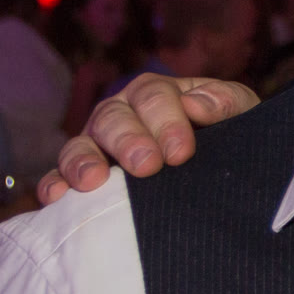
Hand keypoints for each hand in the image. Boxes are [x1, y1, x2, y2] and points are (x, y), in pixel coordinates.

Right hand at [36, 74, 257, 202]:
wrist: (225, 173)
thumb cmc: (229, 135)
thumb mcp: (240, 114)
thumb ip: (224, 103)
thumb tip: (196, 105)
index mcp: (157, 96)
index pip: (153, 96)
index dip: (166, 120)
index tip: (181, 152)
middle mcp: (121, 115)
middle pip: (112, 118)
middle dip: (128, 141)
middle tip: (146, 167)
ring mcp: (98, 146)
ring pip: (80, 145)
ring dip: (83, 161)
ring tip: (93, 181)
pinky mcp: (84, 178)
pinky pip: (59, 177)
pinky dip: (54, 184)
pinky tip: (58, 197)